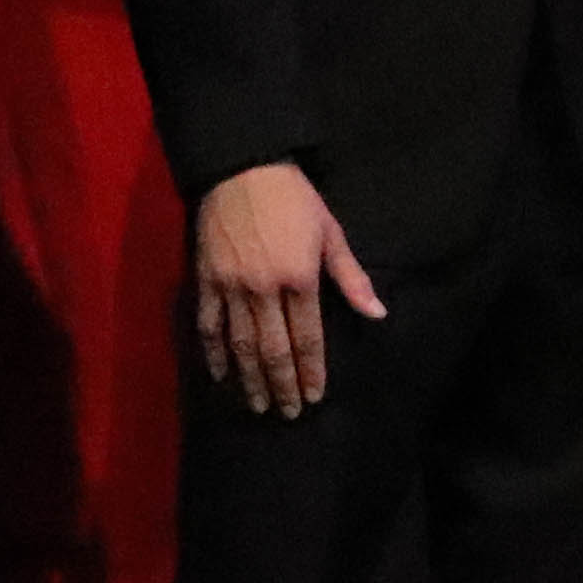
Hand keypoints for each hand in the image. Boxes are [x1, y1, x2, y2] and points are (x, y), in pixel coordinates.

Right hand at [189, 160, 384, 418]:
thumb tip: (377, 314)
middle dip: (281, 386)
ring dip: (249, 379)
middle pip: (272, 350)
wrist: (242, 168)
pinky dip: (213, 353)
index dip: (311, 372)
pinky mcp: (204, 280)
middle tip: (288, 414)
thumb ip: (351, 278)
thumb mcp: (331, 233)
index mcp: (300, 278)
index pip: (307, 338)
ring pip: (239, 345)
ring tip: (258, 405)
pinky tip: (221, 375)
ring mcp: (230, 287)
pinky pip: (207, 325)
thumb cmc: (295, 199)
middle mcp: (263, 290)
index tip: (314, 397)